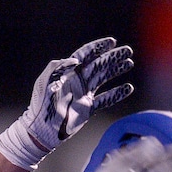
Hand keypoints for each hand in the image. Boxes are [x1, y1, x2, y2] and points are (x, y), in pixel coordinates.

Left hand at [0, 37, 133, 169]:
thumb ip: (58, 67)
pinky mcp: (88, 108)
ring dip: (117, 70)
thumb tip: (75, 60)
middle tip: (127, 51)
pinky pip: (106, 99)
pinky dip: (117, 94)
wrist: (43, 129)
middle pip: (99, 64)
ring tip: (129, 63)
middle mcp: (78, 81)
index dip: (99, 47)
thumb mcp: (46, 81)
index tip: (112, 42)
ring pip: (104, 78)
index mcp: (69, 72)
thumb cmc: (41, 104)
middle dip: (113, 57)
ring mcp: (84, 94)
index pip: (86, 55)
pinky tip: (128, 88)